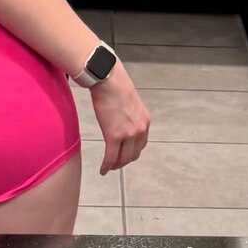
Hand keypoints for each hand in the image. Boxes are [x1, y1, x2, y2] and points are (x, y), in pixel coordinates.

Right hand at [87, 60, 150, 174]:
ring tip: (109, 167)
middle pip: (133, 154)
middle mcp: (140, 130)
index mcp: (145, 121)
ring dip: (116, 165)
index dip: (132, 152)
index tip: (125, 154)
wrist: (108, 78)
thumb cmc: (115, 84)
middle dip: (124, 161)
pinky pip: (111, 157)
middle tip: (115, 164)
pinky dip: (107, 166)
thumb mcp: (130, 101)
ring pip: (123, 159)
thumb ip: (130, 114)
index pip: (141, 144)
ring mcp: (128, 134)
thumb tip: (122, 117)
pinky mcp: (113, 135)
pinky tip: (103, 170)